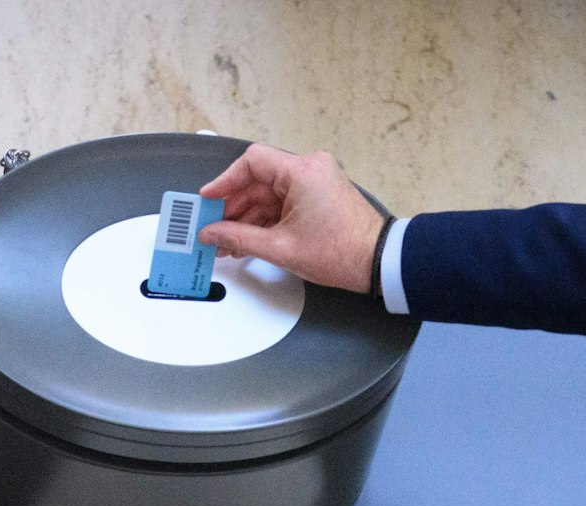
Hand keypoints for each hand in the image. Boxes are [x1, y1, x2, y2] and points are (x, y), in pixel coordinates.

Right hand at [198, 144, 387, 293]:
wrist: (377, 263)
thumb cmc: (341, 252)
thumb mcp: (280, 248)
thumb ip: (238, 238)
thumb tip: (211, 233)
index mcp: (301, 172)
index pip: (251, 163)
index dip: (224, 181)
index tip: (208, 199)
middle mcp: (309, 169)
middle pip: (257, 181)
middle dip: (233, 208)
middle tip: (213, 230)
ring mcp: (314, 182)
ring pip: (268, 195)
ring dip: (247, 218)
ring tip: (227, 244)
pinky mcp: (317, 196)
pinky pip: (282, 203)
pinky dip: (265, 220)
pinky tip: (247, 240)